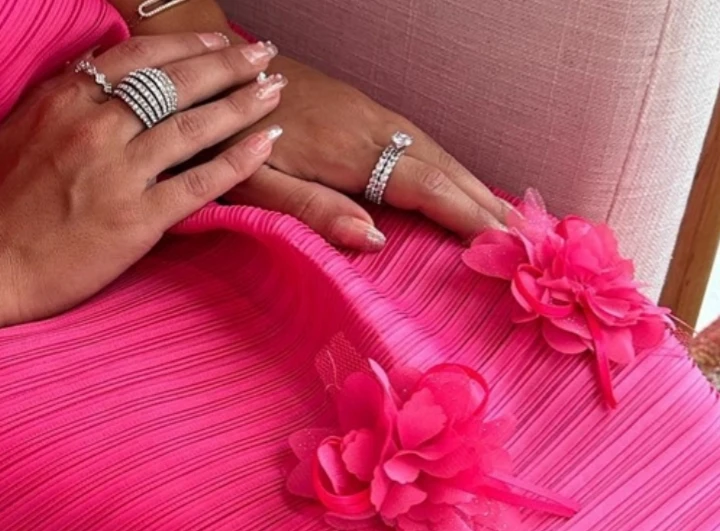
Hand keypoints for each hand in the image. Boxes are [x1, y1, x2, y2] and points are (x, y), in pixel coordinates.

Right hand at [0, 32, 284, 335]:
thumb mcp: (19, 131)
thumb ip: (63, 103)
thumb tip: (96, 78)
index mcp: (66, 100)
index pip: (139, 56)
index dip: (186, 46)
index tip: (217, 41)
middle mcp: (96, 127)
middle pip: (175, 83)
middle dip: (226, 64)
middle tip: (263, 56)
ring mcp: (118, 173)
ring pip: (193, 125)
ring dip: (241, 103)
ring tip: (275, 91)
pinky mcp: (136, 219)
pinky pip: (198, 181)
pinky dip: (237, 160)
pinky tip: (265, 142)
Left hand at [227, 57, 508, 251]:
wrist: (218, 71)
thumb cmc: (230, 138)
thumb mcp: (259, 184)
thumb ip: (314, 211)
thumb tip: (375, 241)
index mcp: (351, 152)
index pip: (426, 187)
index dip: (467, 217)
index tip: (504, 244)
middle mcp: (372, 128)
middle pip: (445, 167)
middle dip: (487, 203)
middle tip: (528, 238)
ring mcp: (372, 115)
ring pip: (437, 151)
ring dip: (476, 185)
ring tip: (509, 218)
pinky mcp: (365, 110)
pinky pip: (421, 142)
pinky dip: (451, 168)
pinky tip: (461, 185)